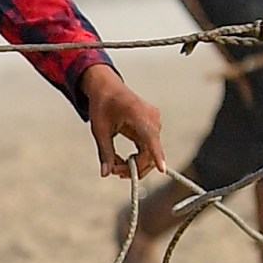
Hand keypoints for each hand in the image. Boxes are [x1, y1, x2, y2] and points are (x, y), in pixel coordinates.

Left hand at [81, 64, 164, 180]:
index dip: (157, 155)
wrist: (107, 88)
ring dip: (135, 165)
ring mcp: (155, 122)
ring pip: (151, 153)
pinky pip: (149, 148)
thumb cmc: (102, 105)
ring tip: (115, 167)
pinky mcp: (153, 127)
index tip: (162, 170)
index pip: (151, 138)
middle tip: (114, 172)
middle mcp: (152, 118)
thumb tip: (105, 174)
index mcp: (138, 113)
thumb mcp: (99, 130)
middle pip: (151, 151)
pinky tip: (123, 161)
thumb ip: (105, 152)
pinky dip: (138, 157)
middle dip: (134, 167)